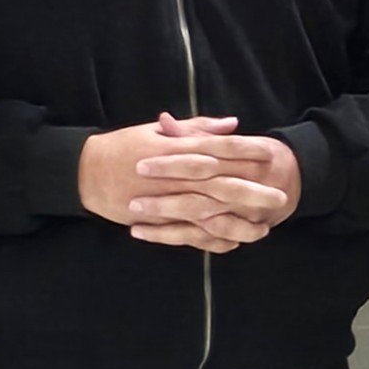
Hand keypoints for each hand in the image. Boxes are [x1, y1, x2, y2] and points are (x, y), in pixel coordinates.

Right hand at [78, 114, 298, 251]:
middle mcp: (176, 177)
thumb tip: (231, 124)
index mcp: (178, 150)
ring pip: (209, 216)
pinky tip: (234, 244)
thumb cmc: (124, 147)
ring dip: (238, 223)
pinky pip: (189, 236)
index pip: (219, 149)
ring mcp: (167, 202)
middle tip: (281, 196)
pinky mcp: (157, 222)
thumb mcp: (158, 131)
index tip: (271, 153)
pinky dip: (211, 241)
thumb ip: (197, 129)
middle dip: (252, 192)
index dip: (246, 151)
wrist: (87, 172)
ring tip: (264, 228)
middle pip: (220, 185)